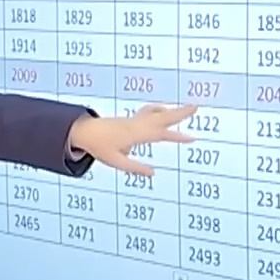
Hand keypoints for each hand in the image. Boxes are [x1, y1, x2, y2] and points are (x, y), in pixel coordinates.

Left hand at [67, 104, 198, 176]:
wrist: (83, 131)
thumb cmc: (99, 147)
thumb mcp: (116, 162)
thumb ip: (135, 167)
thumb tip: (153, 173)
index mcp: (135, 135)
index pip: (161, 134)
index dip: (178, 136)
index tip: (192, 138)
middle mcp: (137, 124)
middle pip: (163, 116)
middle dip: (180, 112)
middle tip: (196, 106)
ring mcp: (134, 120)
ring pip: (157, 112)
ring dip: (171, 111)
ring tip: (185, 110)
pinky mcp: (131, 119)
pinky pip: (148, 112)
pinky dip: (158, 110)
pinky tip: (163, 112)